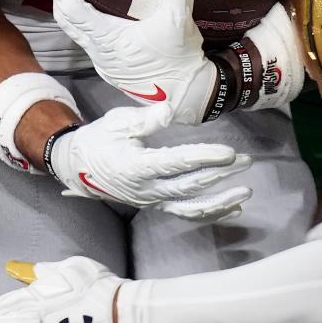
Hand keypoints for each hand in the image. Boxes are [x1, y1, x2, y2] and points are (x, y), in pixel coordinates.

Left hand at [50, 0, 215, 122]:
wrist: (187, 95)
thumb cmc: (179, 59)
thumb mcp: (179, 17)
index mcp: (107, 39)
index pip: (71, 7)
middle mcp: (99, 52)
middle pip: (65, 20)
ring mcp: (104, 62)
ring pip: (76, 32)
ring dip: (71, 10)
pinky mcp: (112, 68)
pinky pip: (89, 41)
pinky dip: (86, 23)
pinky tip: (102, 13)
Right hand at [50, 102, 251, 220]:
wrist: (75, 166)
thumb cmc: (98, 140)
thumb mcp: (117, 122)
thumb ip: (146, 119)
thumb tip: (170, 109)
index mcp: (136, 167)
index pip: (177, 163)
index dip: (205, 158)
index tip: (228, 153)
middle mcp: (146, 189)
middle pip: (190, 186)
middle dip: (221, 175)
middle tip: (246, 161)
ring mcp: (152, 201)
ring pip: (190, 207)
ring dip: (221, 201)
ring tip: (246, 192)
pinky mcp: (155, 204)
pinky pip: (185, 213)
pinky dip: (210, 213)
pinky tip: (232, 209)